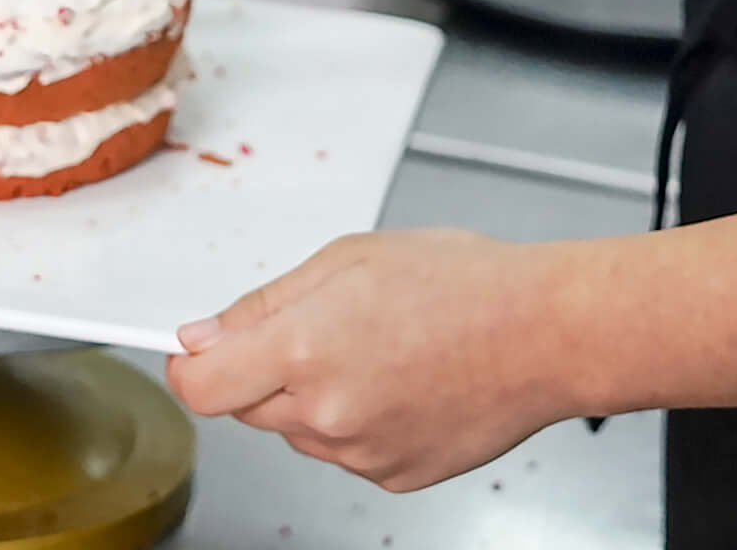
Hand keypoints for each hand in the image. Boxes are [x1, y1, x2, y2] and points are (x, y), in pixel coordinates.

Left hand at [167, 230, 574, 492]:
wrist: (546, 335)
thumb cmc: (464, 284)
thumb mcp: (349, 259)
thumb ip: (263, 304)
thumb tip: (201, 337)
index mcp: (305, 349)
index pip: (201, 387)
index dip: (190, 367)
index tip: (197, 354)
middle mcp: (326, 414)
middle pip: (248, 409)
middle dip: (264, 372)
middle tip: (325, 329)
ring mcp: (362, 454)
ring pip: (299, 432)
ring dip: (314, 399)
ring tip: (379, 352)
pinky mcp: (394, 478)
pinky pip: (347, 452)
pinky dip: (359, 423)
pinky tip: (402, 384)